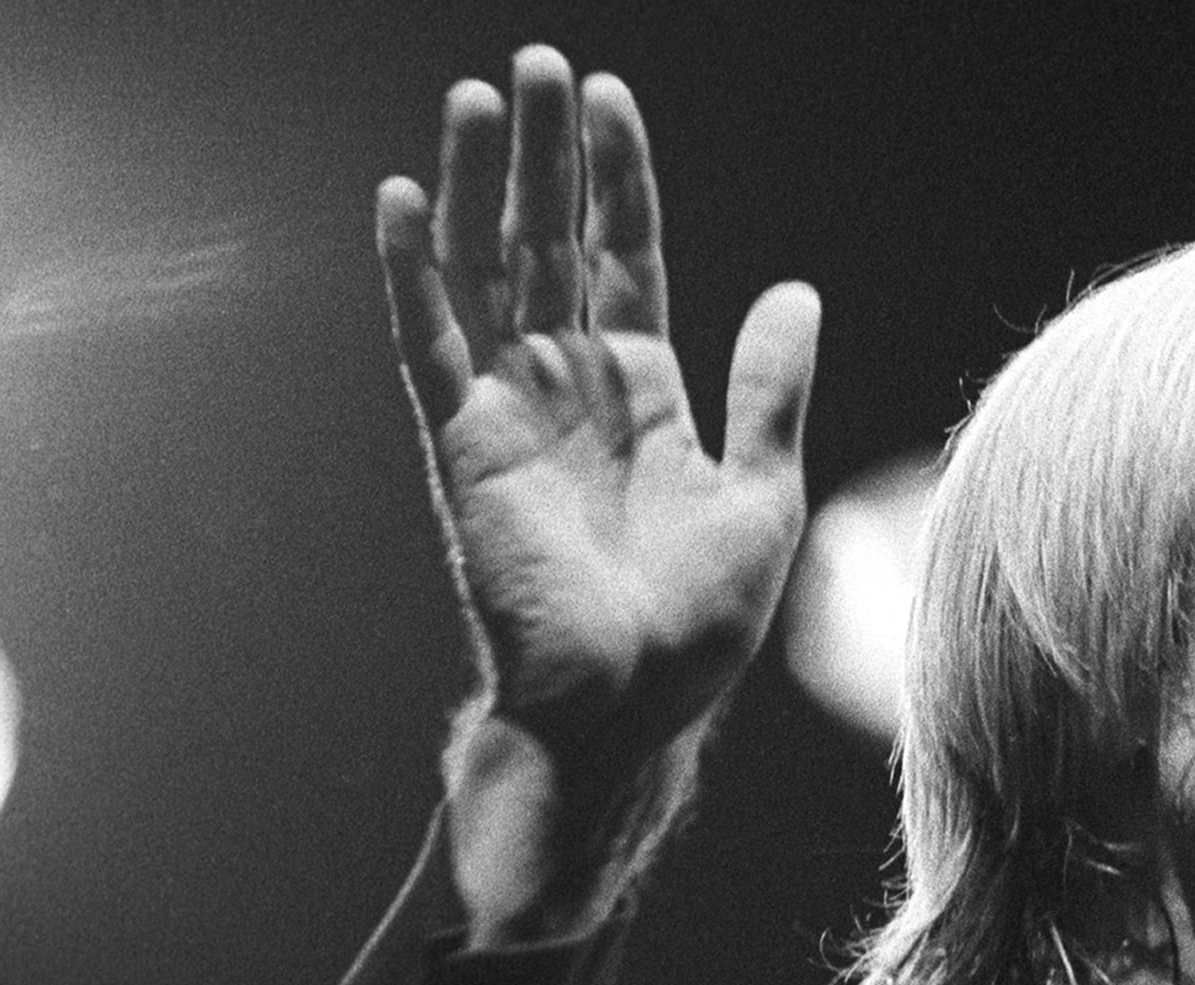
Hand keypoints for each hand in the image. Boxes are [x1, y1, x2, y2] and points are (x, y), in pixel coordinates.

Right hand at [375, 49, 818, 918]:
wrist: (633, 708)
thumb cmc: (698, 628)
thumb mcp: (766, 494)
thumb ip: (772, 392)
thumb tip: (795, 293)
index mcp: (641, 394)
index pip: (622, 258)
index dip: (618, 181)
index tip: (611, 99)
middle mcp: (568, 389)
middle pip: (548, 242)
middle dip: (545, 155)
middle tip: (540, 66)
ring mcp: (509, 411)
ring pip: (482, 270)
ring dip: (474, 183)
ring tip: (478, 96)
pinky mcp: (462, 446)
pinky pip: (425, 343)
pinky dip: (409, 270)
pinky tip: (399, 197)